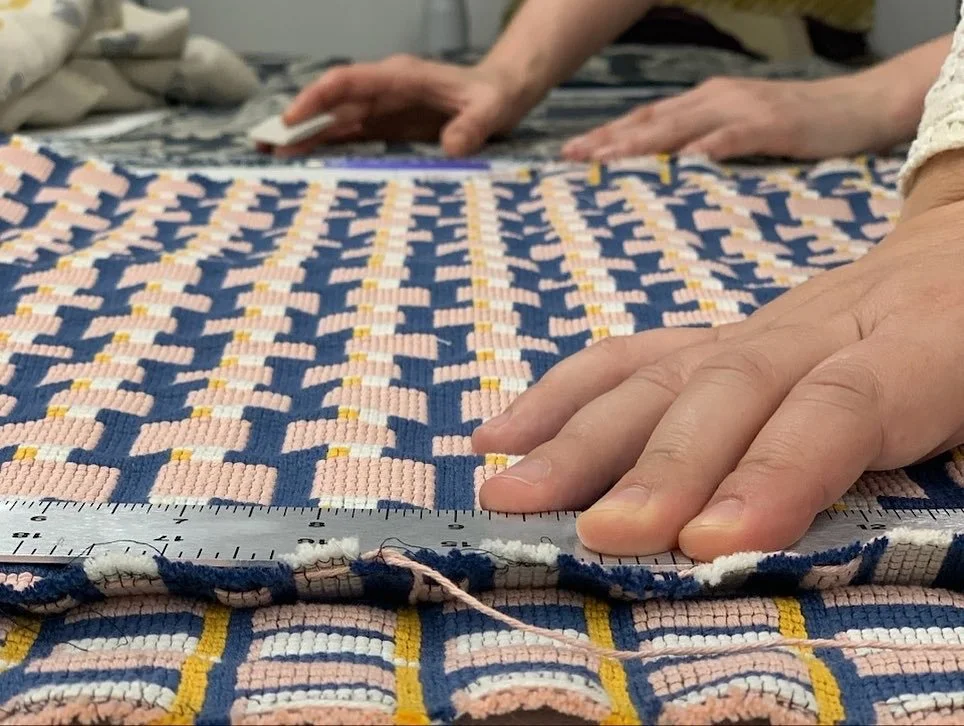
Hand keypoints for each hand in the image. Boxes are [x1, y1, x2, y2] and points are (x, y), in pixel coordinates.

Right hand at [267, 55, 534, 157]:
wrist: (500, 94)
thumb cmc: (494, 97)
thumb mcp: (491, 110)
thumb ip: (473, 127)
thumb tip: (452, 148)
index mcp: (401, 77)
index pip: (348, 83)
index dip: (318, 100)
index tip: (293, 121)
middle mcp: (385, 90)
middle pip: (333, 103)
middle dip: (299, 122)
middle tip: (264, 144)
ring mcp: (384, 108)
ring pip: (337, 120)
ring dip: (307, 137)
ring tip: (274, 155)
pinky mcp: (388, 126)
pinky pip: (352, 135)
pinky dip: (328, 147)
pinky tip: (307, 161)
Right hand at [474, 164, 963, 559]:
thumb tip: (924, 536)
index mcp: (921, 344)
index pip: (838, 404)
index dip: (775, 468)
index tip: (712, 540)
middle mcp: (819, 329)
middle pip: (727, 386)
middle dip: (657, 464)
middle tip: (597, 533)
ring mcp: (754, 327)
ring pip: (662, 371)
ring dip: (581, 434)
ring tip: (512, 489)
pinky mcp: (717, 335)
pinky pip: (634, 356)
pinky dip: (565, 393)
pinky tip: (506, 430)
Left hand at [562, 76, 894, 161]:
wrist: (858, 107)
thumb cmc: (796, 126)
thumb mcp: (740, 133)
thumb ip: (704, 145)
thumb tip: (666, 171)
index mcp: (704, 103)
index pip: (646, 119)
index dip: (608, 135)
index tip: (571, 154)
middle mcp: (716, 99)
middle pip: (652, 121)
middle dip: (609, 140)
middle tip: (571, 158)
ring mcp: (743, 109)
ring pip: (682, 126)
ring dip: (641, 143)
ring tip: (607, 160)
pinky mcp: (773, 124)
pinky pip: (735, 136)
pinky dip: (708, 146)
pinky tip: (685, 160)